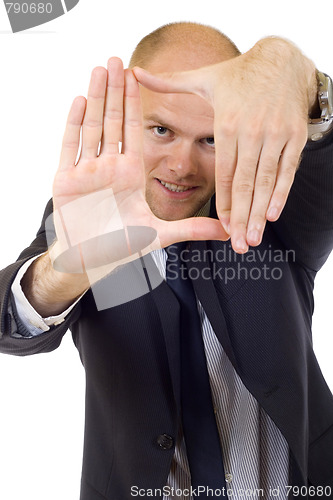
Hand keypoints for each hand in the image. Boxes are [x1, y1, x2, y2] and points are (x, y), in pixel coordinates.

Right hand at [51, 58, 227, 276]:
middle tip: (116, 60)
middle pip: (113, 121)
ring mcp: (88, 171)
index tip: (137, 75)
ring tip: (99, 70)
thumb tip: (228, 231)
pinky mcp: (67, 180)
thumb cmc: (121, 247)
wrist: (93, 261)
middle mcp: (110, 167)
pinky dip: (74, 125)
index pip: (133, 130)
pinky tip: (80, 101)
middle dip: (114, 91)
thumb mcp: (159, 235)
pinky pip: (72, 147)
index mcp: (131, 173)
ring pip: (93, 127)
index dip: (135, 103)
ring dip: (96, 98)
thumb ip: (193, 230)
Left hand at [134, 37, 316, 252]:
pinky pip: (287, 170)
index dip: (222, 201)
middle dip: (241, 216)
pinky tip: (273, 214)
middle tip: (239, 244)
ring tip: (254, 238)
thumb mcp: (204, 77)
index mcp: (226, 124)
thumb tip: (137, 73)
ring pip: (265, 181)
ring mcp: (274, 135)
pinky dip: (281, 193)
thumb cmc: (239, 74)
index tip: (222, 226)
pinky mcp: (293, 136)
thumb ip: (170, 82)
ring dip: (260, 212)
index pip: (223, 172)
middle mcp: (251, 132)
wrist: (282, 60)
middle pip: (244, 183)